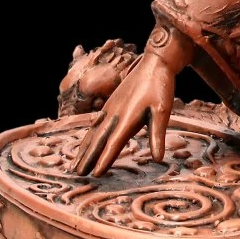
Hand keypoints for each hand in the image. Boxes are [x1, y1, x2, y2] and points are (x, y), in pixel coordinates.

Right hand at [72, 53, 174, 176]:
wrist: (153, 64)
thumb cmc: (160, 88)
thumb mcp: (163, 111)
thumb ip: (157, 135)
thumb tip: (159, 159)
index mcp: (128, 118)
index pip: (114, 143)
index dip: (105, 159)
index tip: (96, 174)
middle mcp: (115, 115)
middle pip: (99, 140)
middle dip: (88, 157)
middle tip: (78, 174)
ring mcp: (110, 109)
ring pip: (94, 132)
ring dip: (84, 149)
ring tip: (75, 164)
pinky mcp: (110, 105)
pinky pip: (96, 124)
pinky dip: (88, 136)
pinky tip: (85, 142)